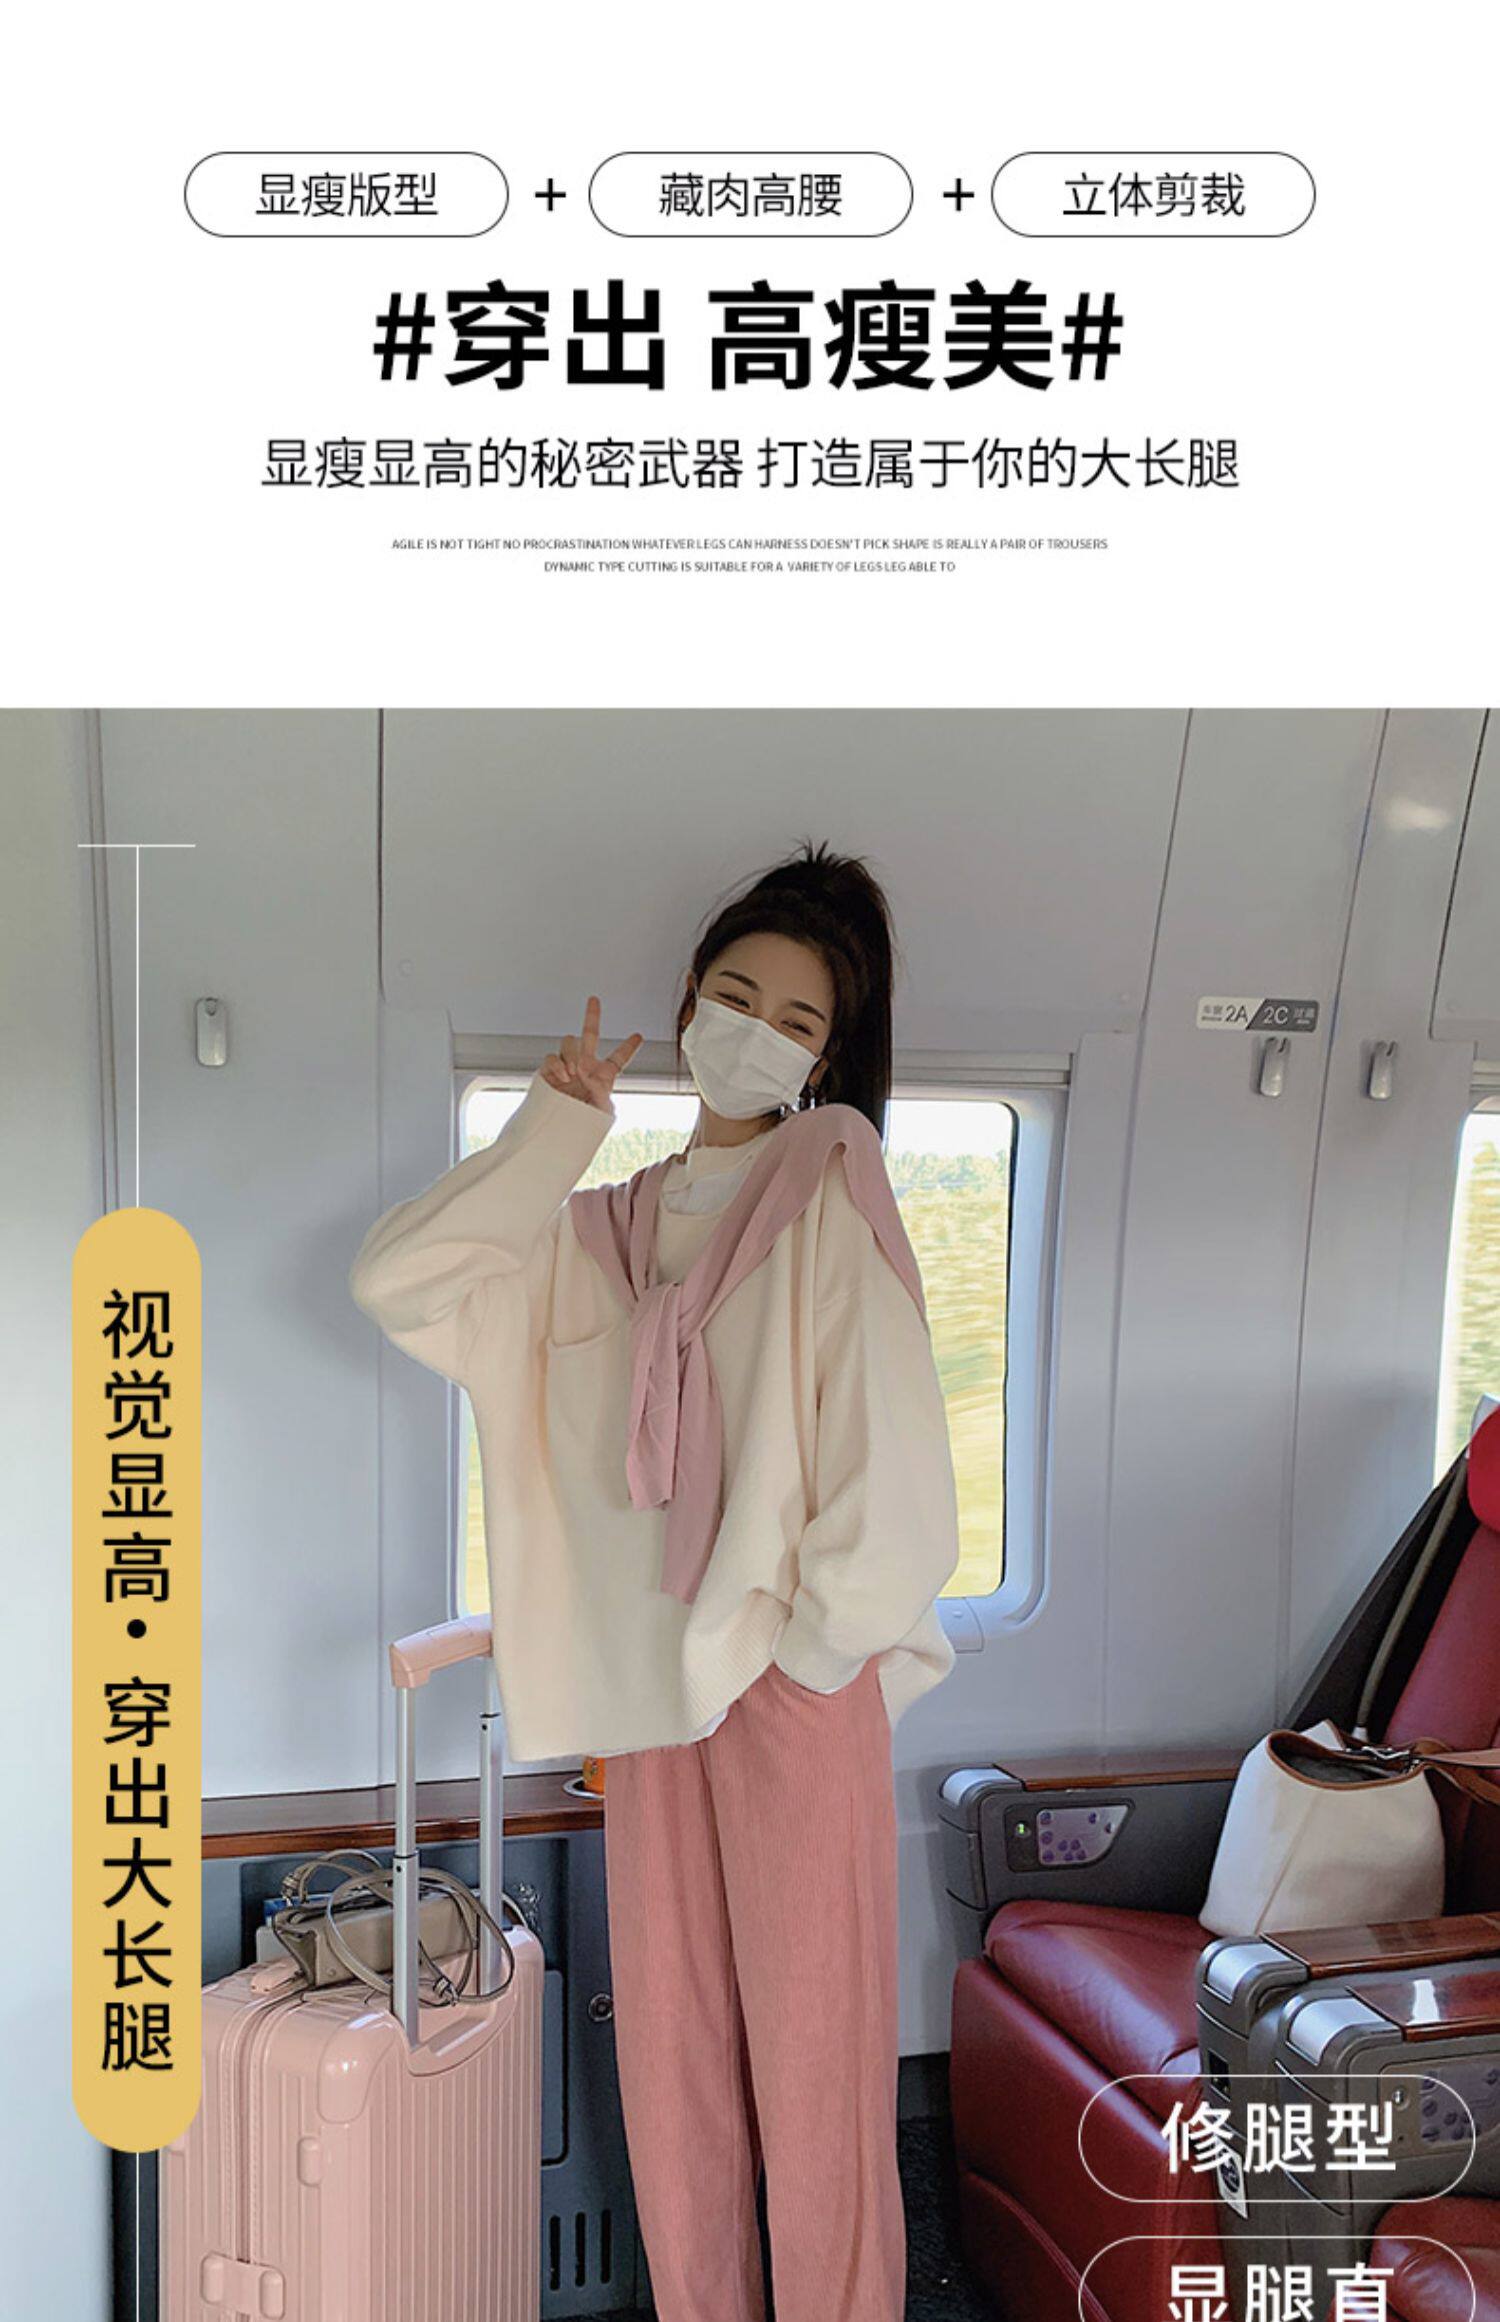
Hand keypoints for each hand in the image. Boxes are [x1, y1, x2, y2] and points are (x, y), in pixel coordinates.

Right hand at [540, 995, 642, 1113]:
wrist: (558, 1130)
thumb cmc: (582, 1123)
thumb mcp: (602, 1114)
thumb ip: (604, 1097)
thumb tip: (594, 1081)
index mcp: (603, 1075)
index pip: (618, 1058)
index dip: (629, 1047)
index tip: (638, 1036)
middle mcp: (585, 1066)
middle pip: (590, 1034)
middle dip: (591, 1015)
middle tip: (594, 999)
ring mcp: (566, 1066)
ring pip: (569, 1042)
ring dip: (572, 1054)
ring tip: (574, 1073)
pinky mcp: (548, 1071)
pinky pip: (552, 1057)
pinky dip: (557, 1064)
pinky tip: (564, 1076)